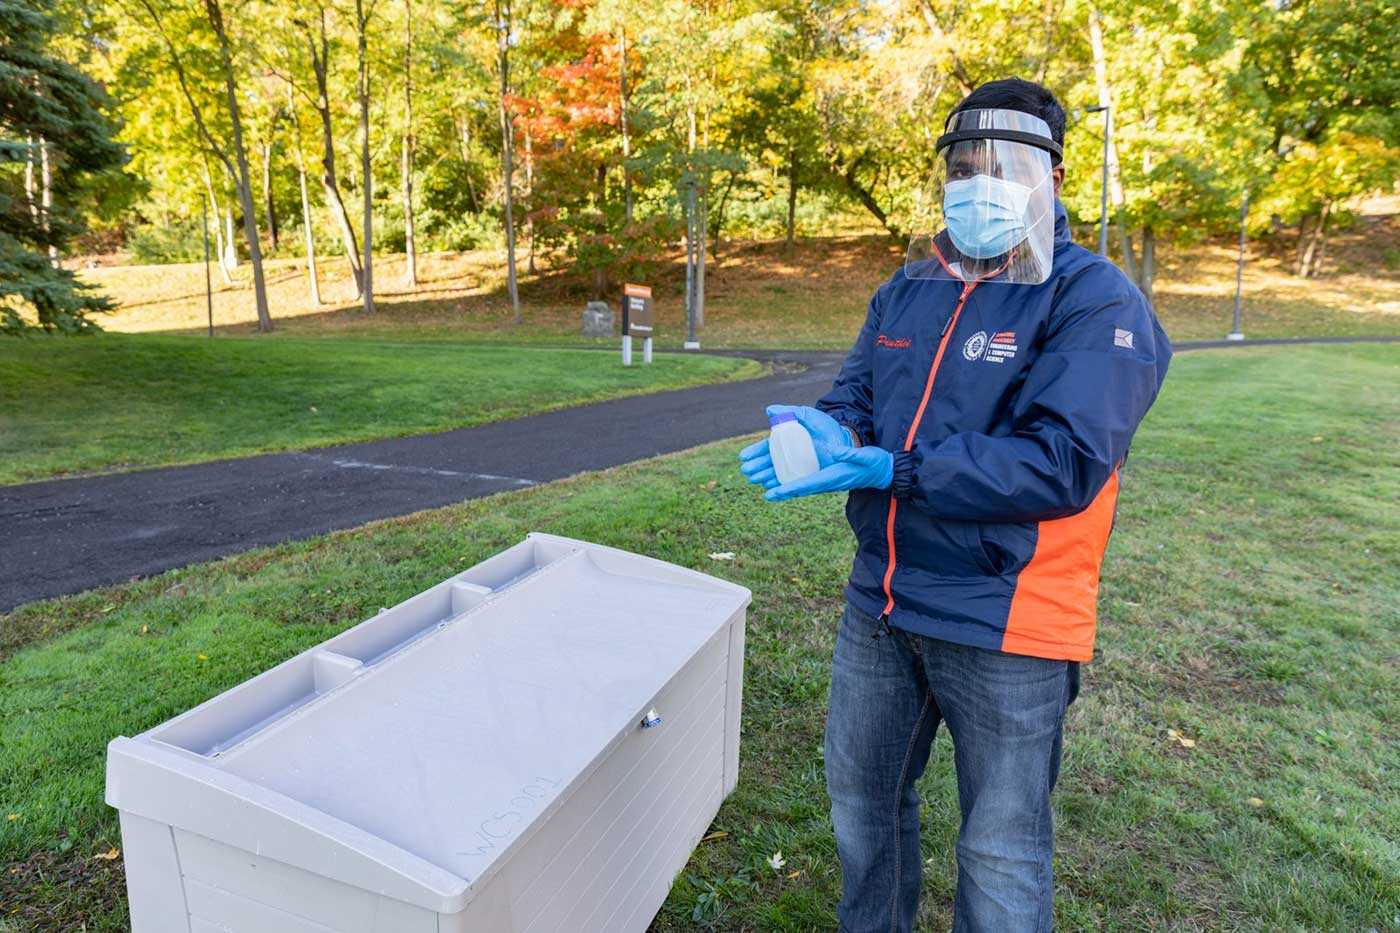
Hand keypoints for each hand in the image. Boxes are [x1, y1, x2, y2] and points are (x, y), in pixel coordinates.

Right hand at [738, 405, 852, 490]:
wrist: (846, 440)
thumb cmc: (826, 427)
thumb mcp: (807, 415)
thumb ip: (789, 412)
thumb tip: (769, 410)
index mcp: (788, 441)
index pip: (767, 448)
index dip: (755, 452)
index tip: (743, 457)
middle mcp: (791, 456)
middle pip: (769, 462)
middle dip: (757, 467)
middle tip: (746, 471)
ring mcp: (798, 467)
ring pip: (777, 474)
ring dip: (765, 477)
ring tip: (755, 479)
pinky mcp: (808, 477)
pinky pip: (791, 484)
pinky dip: (780, 487)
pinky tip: (769, 488)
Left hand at [765, 445, 893, 501]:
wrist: (882, 472)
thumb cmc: (874, 464)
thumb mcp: (866, 456)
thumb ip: (852, 454)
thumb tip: (836, 451)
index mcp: (832, 477)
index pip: (806, 484)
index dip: (788, 489)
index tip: (773, 493)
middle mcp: (826, 482)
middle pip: (800, 488)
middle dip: (783, 492)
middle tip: (766, 494)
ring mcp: (827, 482)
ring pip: (803, 486)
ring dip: (787, 489)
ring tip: (770, 489)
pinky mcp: (828, 478)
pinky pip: (808, 482)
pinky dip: (796, 483)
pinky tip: (787, 479)